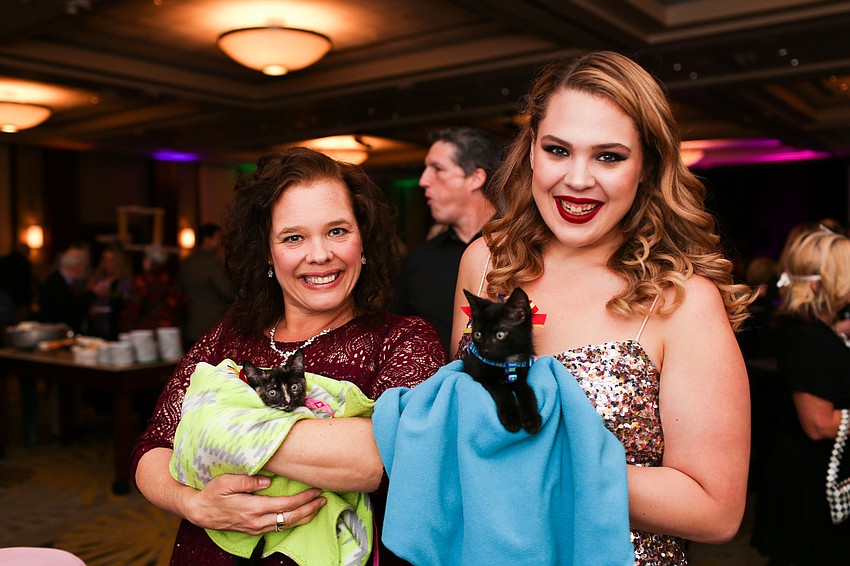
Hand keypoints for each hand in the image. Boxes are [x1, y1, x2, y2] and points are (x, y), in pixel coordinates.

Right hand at [184, 474, 326, 534]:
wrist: (200, 511)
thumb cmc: (212, 493)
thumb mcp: (226, 482)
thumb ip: (248, 481)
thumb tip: (268, 481)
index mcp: (253, 508)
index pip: (285, 505)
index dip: (303, 499)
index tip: (316, 490)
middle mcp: (257, 521)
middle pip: (290, 518)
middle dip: (309, 508)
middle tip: (324, 499)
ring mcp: (256, 527)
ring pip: (286, 525)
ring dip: (304, 516)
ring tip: (317, 507)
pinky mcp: (254, 530)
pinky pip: (278, 528)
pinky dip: (292, 522)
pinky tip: (300, 516)